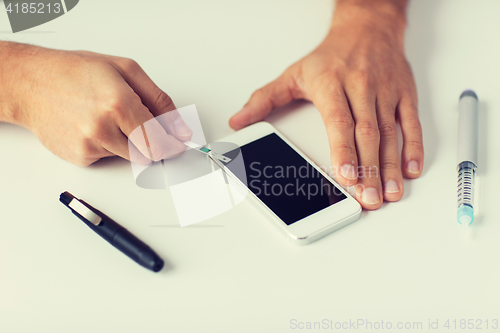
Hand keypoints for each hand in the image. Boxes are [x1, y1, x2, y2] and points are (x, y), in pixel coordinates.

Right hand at [0, 42, 191, 165]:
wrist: (31, 83)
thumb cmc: (76, 71)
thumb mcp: (125, 70)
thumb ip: (158, 101)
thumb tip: (180, 128)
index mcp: (118, 103)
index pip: (159, 140)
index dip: (173, 144)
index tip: (179, 143)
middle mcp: (103, 128)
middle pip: (148, 154)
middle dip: (154, 143)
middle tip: (144, 125)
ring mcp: (89, 146)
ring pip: (129, 156)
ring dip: (129, 142)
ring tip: (110, 118)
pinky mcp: (79, 157)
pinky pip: (108, 157)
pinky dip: (109, 145)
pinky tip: (94, 126)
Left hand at [229, 1, 422, 209]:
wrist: (367, 27)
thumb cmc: (330, 56)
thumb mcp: (293, 74)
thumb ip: (265, 99)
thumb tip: (239, 120)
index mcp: (332, 85)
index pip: (339, 121)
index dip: (344, 150)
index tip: (346, 176)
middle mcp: (361, 88)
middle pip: (366, 134)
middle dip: (368, 170)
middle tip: (367, 198)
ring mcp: (385, 92)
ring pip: (389, 133)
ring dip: (390, 166)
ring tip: (389, 193)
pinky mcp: (404, 94)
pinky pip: (410, 122)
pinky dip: (413, 147)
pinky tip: (411, 169)